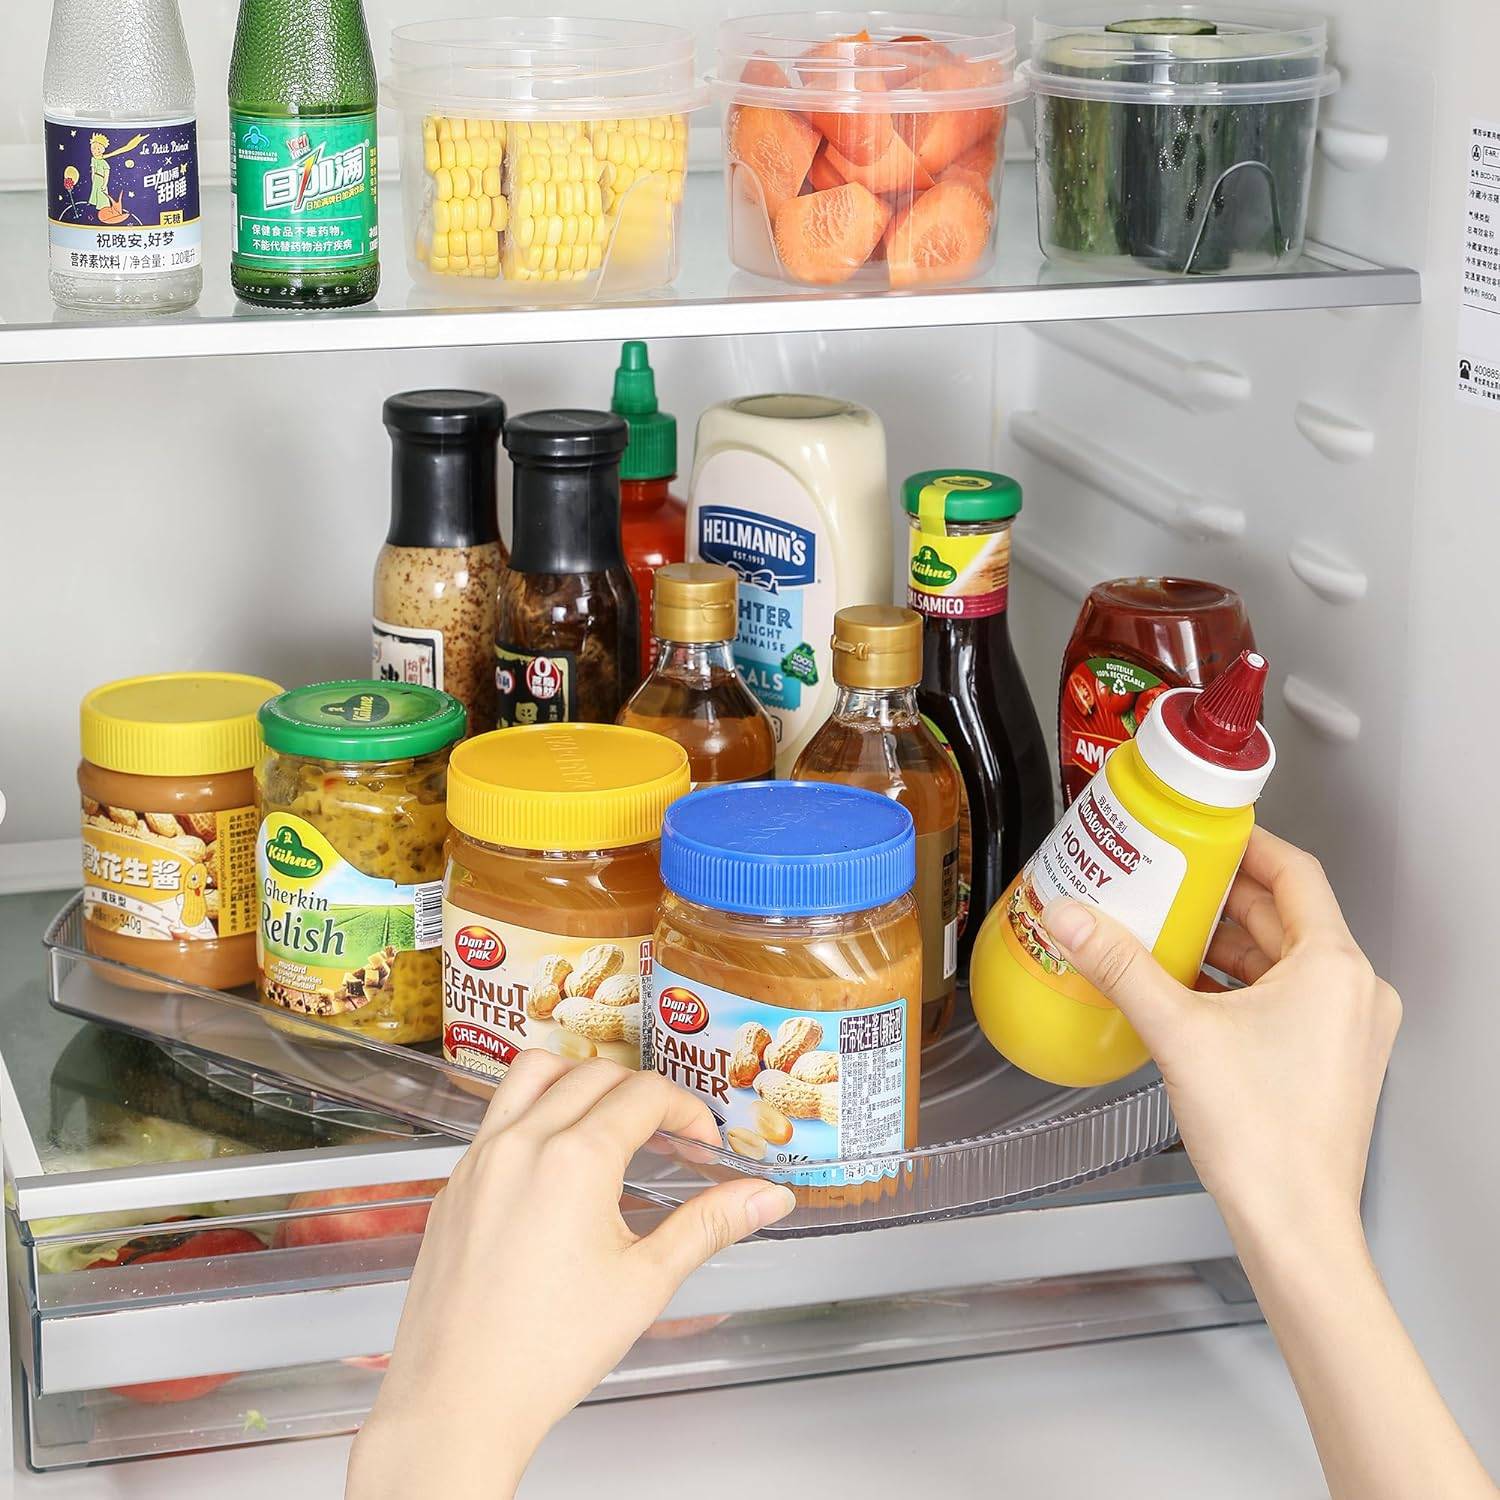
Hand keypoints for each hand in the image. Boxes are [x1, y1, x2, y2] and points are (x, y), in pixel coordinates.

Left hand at [345, 1053, 794, 1499]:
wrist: (456, 1402)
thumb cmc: (546, 1352)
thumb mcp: (645, 1284)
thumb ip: (709, 1225)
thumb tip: (767, 1197)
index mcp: (575, 1158)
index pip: (645, 1093)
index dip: (686, 1110)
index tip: (700, 1143)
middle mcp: (522, 1142)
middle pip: (595, 1072)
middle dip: (641, 1092)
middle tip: (667, 1134)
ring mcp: (479, 1158)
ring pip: (533, 1073)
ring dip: (580, 1079)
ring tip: (608, 1120)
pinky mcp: (453, 1183)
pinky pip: (496, 1115)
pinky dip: (534, 1111)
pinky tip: (553, 1161)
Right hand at [1039, 827, 1400, 1241]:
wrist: (1294, 1225)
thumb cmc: (1266, 1141)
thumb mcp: (1177, 1032)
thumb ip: (1119, 966)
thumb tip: (1074, 920)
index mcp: (1334, 968)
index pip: (1294, 872)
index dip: (1245, 846)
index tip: (1206, 834)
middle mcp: (1353, 992)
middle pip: (1283, 915)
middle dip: (1220, 898)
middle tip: (1167, 882)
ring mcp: (1347, 1029)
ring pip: (1282, 959)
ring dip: (1225, 943)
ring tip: (1167, 933)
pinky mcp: (1331, 1059)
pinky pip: (1284, 998)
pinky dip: (1238, 985)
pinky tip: (1189, 993)